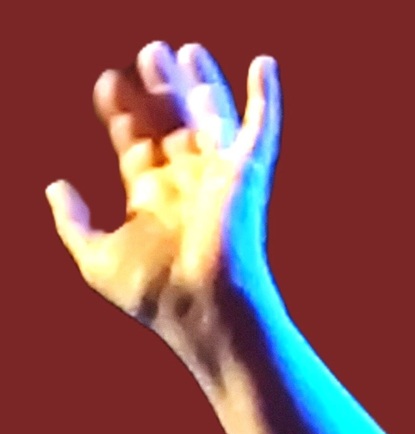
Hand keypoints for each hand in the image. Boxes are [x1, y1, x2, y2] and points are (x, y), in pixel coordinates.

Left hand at [46, 42, 280, 337]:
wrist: (201, 308)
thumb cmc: (152, 294)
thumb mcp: (94, 257)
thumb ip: (72, 222)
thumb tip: (55, 186)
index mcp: (152, 199)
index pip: (136, 143)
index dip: (120, 111)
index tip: (106, 84)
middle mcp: (185, 184)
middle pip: (170, 123)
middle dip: (157, 88)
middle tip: (148, 53)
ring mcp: (217, 177)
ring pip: (209, 117)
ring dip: (199, 82)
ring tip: (185, 50)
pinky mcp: (245, 175)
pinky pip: (260, 129)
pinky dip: (265, 97)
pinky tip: (263, 64)